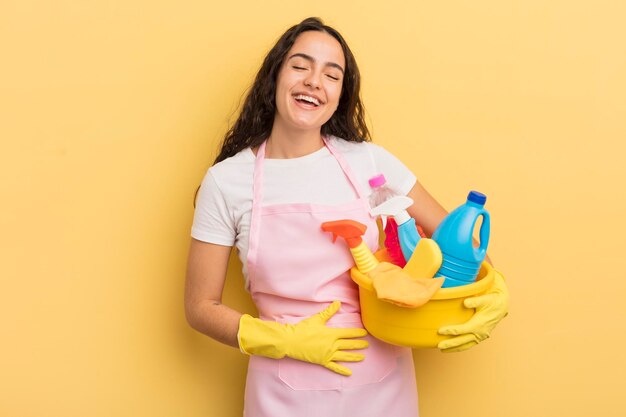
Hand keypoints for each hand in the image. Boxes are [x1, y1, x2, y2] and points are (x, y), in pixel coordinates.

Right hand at [238, 301, 368, 374]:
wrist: (291, 341)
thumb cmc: (303, 329)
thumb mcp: (317, 319)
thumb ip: (329, 312)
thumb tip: (338, 302)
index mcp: (331, 333)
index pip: (348, 333)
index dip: (357, 333)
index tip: (365, 333)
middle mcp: (332, 345)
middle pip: (348, 344)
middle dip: (358, 344)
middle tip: (367, 345)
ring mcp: (327, 354)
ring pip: (344, 356)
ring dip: (354, 356)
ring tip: (362, 357)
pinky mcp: (322, 361)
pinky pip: (334, 367)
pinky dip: (342, 370)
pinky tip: (349, 373)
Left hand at [437, 270, 508, 352]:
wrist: (501, 306)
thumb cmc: (491, 301)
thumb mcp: (484, 299)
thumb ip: (475, 301)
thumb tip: (465, 303)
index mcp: (479, 325)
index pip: (462, 330)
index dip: (450, 331)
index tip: (439, 331)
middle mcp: (480, 333)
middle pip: (462, 341)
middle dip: (450, 344)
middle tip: (438, 346)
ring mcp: (481, 336)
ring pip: (465, 345)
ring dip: (454, 348)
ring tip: (443, 350)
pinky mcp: (480, 336)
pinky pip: (469, 344)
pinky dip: (461, 346)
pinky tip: (453, 347)